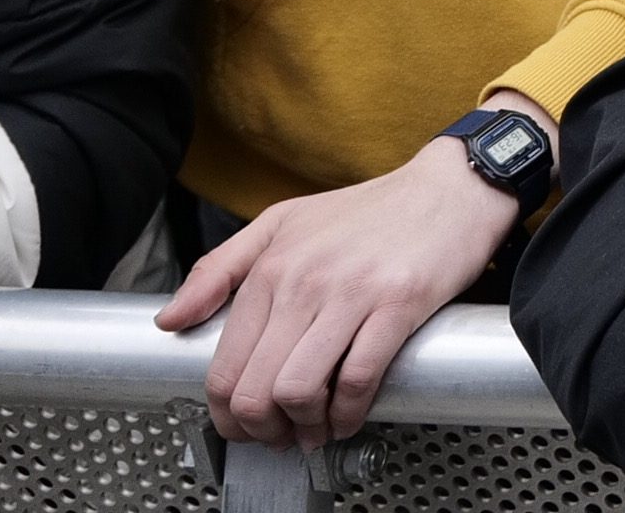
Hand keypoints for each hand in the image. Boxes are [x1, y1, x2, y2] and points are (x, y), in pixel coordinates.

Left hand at [157, 115, 527, 443]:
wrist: (454, 187)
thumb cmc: (373, 210)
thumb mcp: (284, 222)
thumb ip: (220, 268)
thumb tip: (170, 319)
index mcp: (271, 267)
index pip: (224, 366)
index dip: (228, 415)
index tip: (245, 426)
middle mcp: (304, 281)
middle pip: (255, 388)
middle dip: (263, 430)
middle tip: (279, 437)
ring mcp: (352, 293)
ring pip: (299, 389)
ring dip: (304, 427)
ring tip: (315, 429)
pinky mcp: (399, 304)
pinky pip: (358, 378)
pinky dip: (348, 413)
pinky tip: (349, 416)